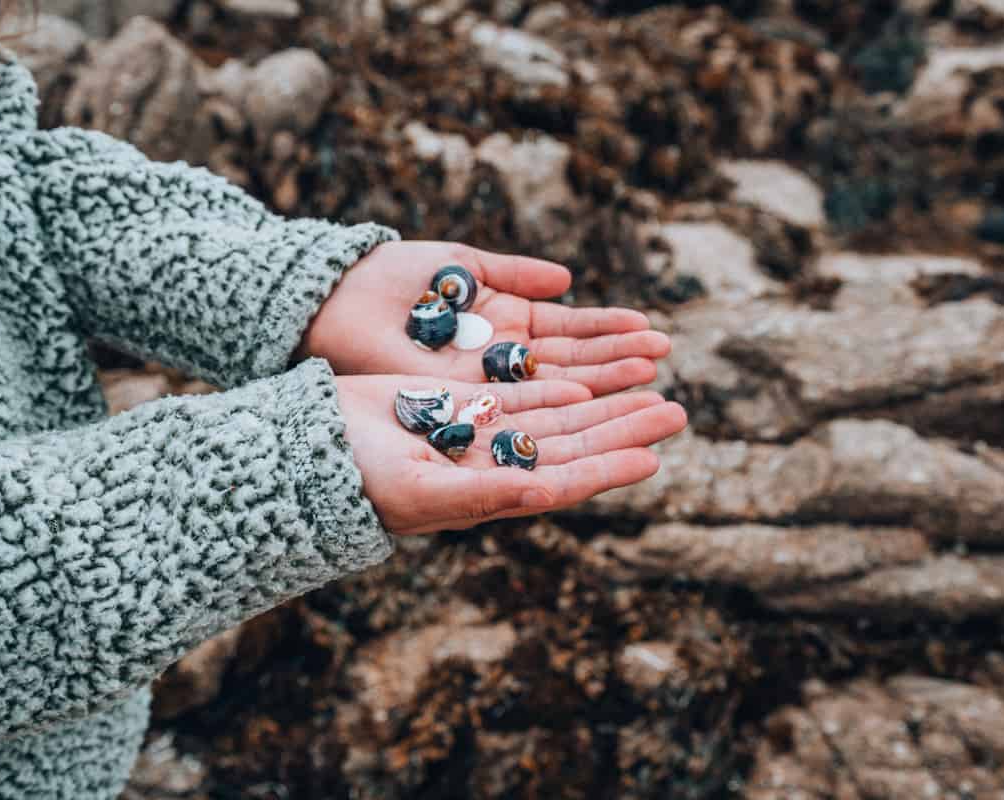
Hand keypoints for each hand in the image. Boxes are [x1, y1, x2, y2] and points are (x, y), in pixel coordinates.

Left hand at [303, 242, 670, 396]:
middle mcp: (498, 368)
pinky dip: (549, 402)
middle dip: (619, 374)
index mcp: (502, 332)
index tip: (652, 336)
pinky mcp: (453, 405)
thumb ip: (514, 274)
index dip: (610, 339)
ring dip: (600, 395)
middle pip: (571, 373)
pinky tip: (588, 397)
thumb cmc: (392, 278)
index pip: (570, 339)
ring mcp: (479, 389)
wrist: (335, 299)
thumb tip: (567, 280)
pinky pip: (510, 408)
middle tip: (668, 374)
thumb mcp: (462, 267)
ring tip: (652, 393)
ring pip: (550, 396)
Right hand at [336, 375, 686, 534]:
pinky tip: (591, 372)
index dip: (608, 468)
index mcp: (489, 493)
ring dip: (602, 399)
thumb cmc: (357, 477)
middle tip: (675, 411)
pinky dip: (557, 379)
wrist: (310, 443)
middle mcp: (494, 462)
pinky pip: (522, 387)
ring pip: (556, 411)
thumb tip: (548, 490)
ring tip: (648, 383)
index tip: (652, 457)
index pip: (563, 481)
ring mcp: (480, 429)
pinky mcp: (461, 397)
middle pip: (573, 441)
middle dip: (622, 426)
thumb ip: (485, 492)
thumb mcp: (421, 489)